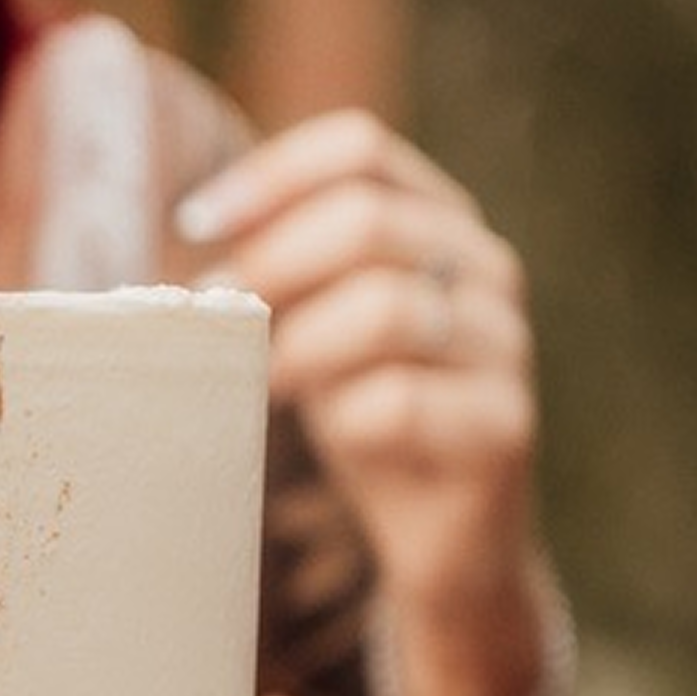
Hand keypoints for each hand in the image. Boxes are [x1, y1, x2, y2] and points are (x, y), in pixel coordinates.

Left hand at [179, 111, 546, 695]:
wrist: (450, 544)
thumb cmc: (372, 420)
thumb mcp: (321, 327)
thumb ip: (282, 270)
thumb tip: (191, 229)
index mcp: (444, 224)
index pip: (361, 150)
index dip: (270, 176)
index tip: (195, 223)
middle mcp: (487, 272)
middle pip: (370, 220)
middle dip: (272, 263)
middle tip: (214, 315)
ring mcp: (505, 349)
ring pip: (387, 309)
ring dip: (300, 343)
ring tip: (262, 380)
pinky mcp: (503, 429)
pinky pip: (400, 403)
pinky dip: (341, 417)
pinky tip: (327, 437)